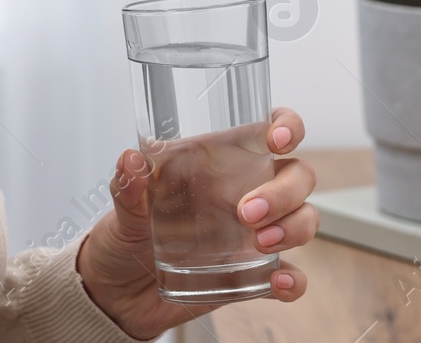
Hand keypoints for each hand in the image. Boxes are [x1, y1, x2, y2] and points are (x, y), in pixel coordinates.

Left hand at [76, 107, 316, 339]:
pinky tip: (278, 282)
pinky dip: (294, 279)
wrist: (116, 293)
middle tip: (246, 212)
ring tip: (259, 243)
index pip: (269, 130)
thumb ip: (129, 184)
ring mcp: (254, 234)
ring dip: (294, 228)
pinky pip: (290, 274)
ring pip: (304, 218)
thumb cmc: (125, 234)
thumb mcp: (122, 206)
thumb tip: (130, 160)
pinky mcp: (252, 275)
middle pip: (297, 175)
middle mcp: (245, 192)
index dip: (287, 126)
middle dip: (285, 191)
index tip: (278, 139)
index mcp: (219, 162)